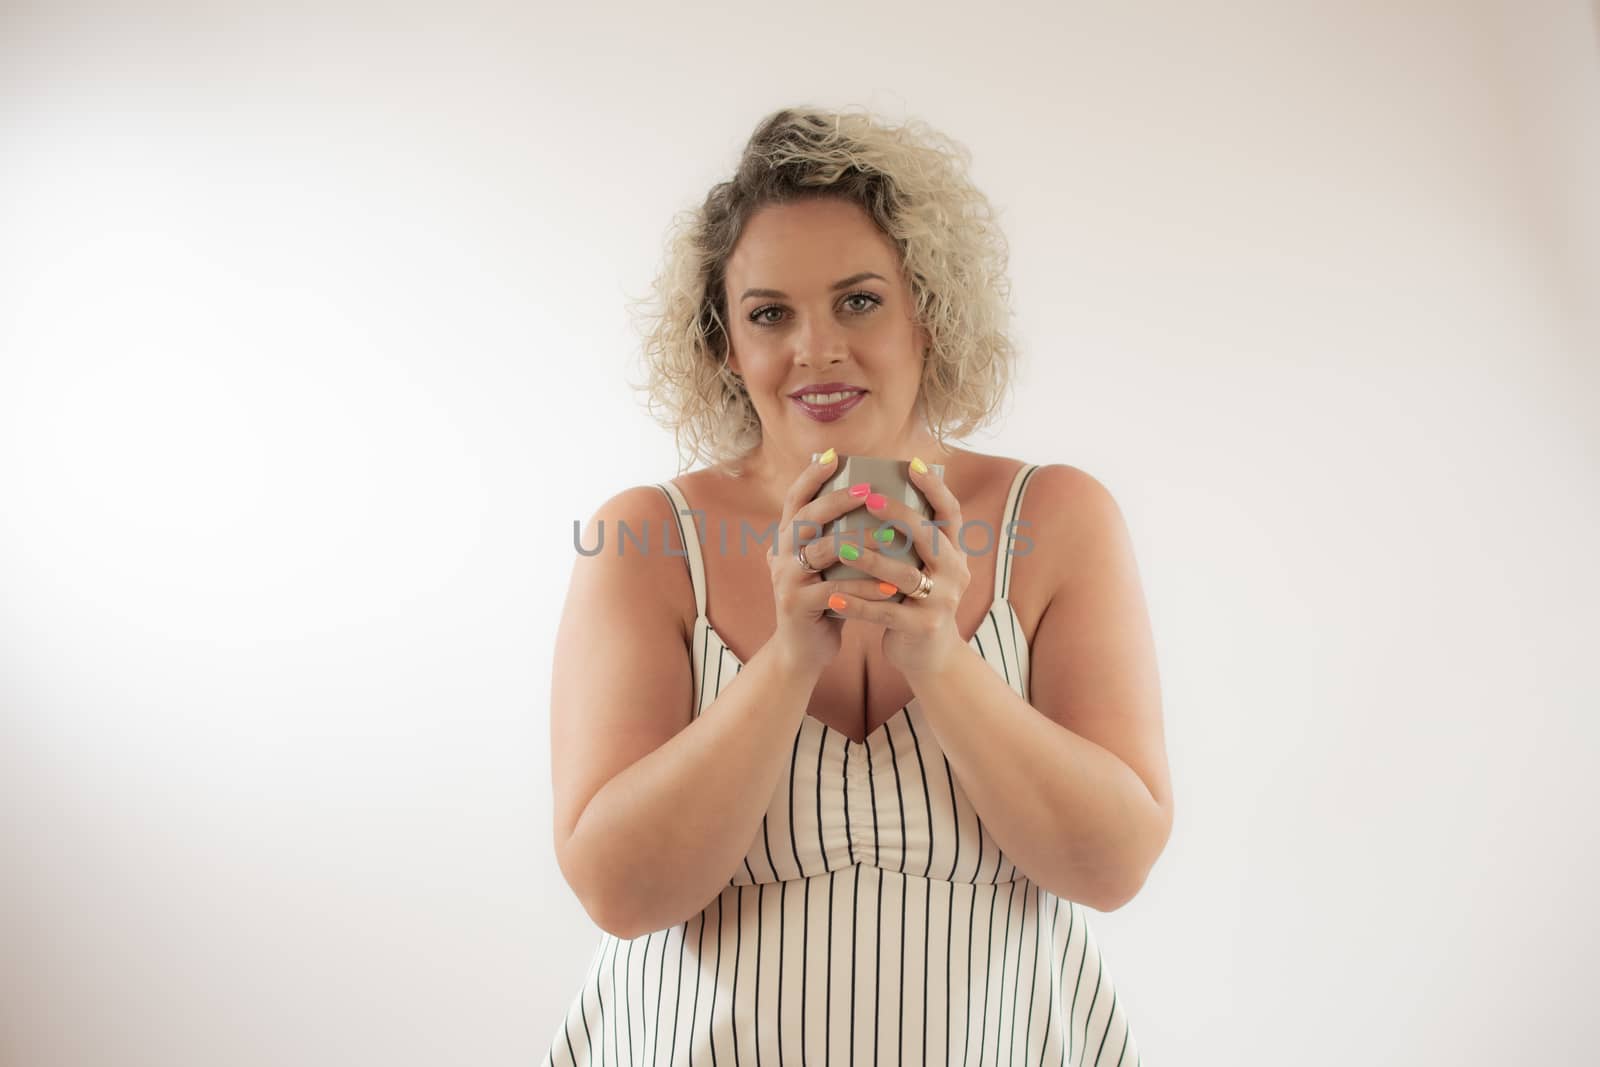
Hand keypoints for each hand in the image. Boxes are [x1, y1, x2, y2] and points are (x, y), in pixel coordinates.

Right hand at [767, 452, 901, 678]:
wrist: (802, 649)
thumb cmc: (825, 599)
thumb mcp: (826, 564)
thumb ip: (837, 536)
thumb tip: (872, 498)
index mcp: (787, 540)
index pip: (795, 499)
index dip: (811, 476)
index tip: (834, 456)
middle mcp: (780, 554)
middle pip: (805, 517)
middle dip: (837, 501)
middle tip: (867, 490)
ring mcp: (786, 579)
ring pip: (823, 551)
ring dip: (859, 543)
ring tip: (890, 539)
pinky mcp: (797, 605)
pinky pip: (834, 590)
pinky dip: (864, 588)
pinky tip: (890, 586)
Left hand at [821, 461, 971, 677]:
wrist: (930, 656)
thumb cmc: (915, 601)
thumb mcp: (922, 569)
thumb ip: (909, 541)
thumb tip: (874, 494)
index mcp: (954, 553)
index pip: (950, 513)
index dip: (934, 488)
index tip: (912, 464)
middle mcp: (955, 573)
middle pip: (928, 537)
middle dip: (899, 516)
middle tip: (871, 498)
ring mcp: (942, 601)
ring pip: (904, 575)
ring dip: (871, 559)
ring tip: (841, 546)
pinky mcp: (924, 627)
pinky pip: (886, 612)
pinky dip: (858, 604)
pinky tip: (833, 597)